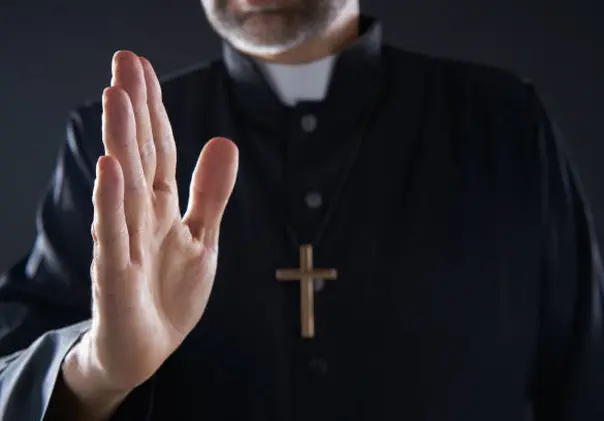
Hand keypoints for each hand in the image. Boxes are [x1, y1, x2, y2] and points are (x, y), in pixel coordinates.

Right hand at [65, 50, 237, 394]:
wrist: (147, 348)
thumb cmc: (170, 293)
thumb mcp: (202, 237)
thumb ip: (211, 193)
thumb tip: (223, 141)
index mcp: (161, 206)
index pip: (158, 148)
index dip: (154, 109)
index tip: (142, 66)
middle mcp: (140, 216)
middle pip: (138, 155)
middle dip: (133, 108)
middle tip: (124, 61)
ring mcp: (125, 242)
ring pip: (124, 185)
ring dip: (121, 141)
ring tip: (116, 96)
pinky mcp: (116, 274)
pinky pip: (115, 233)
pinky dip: (113, 200)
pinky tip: (110, 167)